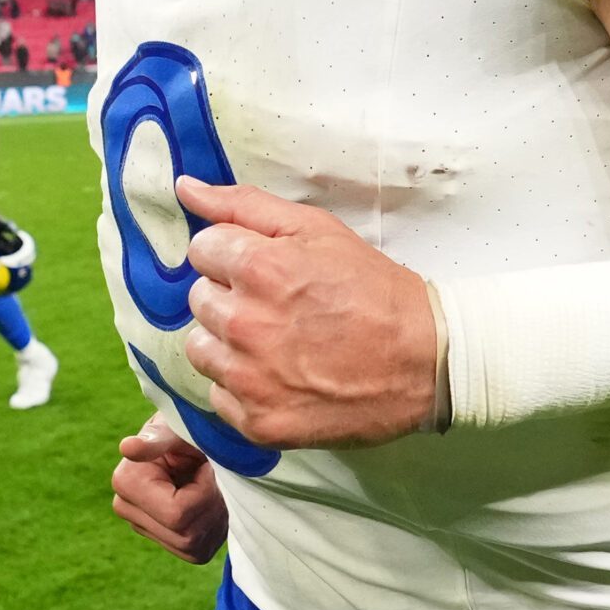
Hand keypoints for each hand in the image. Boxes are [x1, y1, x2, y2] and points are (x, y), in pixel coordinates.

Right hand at [111, 414, 226, 563]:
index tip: (204, 465)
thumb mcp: (177, 429)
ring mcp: (145, 529)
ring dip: (214, 518)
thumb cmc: (187, 429)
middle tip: (214, 477)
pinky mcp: (164, 541)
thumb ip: (156, 439)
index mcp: (126, 483)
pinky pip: (196, 552)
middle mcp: (128, 511)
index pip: (177, 513)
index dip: (203, 491)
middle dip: (211, 506)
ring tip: (212, 488)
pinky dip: (212, 531)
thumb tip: (127, 447)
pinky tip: (210, 505)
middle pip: (186, 533)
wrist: (193, 441)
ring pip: (193, 546)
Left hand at [177, 177, 438, 448]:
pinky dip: (242, 387)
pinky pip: (218, 395)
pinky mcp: (257, 422)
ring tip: (275, 342)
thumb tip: (185, 187)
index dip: (234, 254)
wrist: (425, 361)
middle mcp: (244, 324)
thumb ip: (243, 204)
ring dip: (227, 342)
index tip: (266, 268)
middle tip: (278, 305)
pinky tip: (280, 376)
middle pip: (198, 298)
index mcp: (257, 268)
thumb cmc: (371, 288)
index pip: (201, 250)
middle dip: (230, 295)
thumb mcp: (316, 229)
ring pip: (200, 348)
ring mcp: (249, 378)